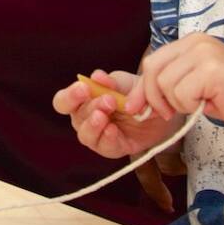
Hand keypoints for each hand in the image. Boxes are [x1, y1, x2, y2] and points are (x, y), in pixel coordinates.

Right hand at [53, 69, 178, 158]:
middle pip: (76, 117)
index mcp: (82, 101)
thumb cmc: (133, 92)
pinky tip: (113, 130)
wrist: (160, 110)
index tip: (84, 88)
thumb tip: (96, 76)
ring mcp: (97, 136)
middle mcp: (85, 119)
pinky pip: (104, 147)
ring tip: (105, 117)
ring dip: (94, 125)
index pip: (63, 101)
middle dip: (91, 107)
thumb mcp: (124, 83)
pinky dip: (107, 138)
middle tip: (109, 100)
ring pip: (85, 135)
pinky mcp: (112, 148)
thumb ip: (111, 82)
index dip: (70, 96)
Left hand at [128, 34, 223, 133]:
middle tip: (168, 113)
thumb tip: (136, 101)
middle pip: (152, 70)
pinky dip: (191, 107)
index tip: (137, 107)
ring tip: (200, 104)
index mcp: (192, 42)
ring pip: (165, 85)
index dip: (142, 87)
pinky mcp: (211, 69)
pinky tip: (210, 104)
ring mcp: (204, 53)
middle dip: (153, 97)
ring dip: (178, 104)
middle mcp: (196, 42)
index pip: (153, 61)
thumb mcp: (197, 85)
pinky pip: (181, 94)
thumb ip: (170, 85)